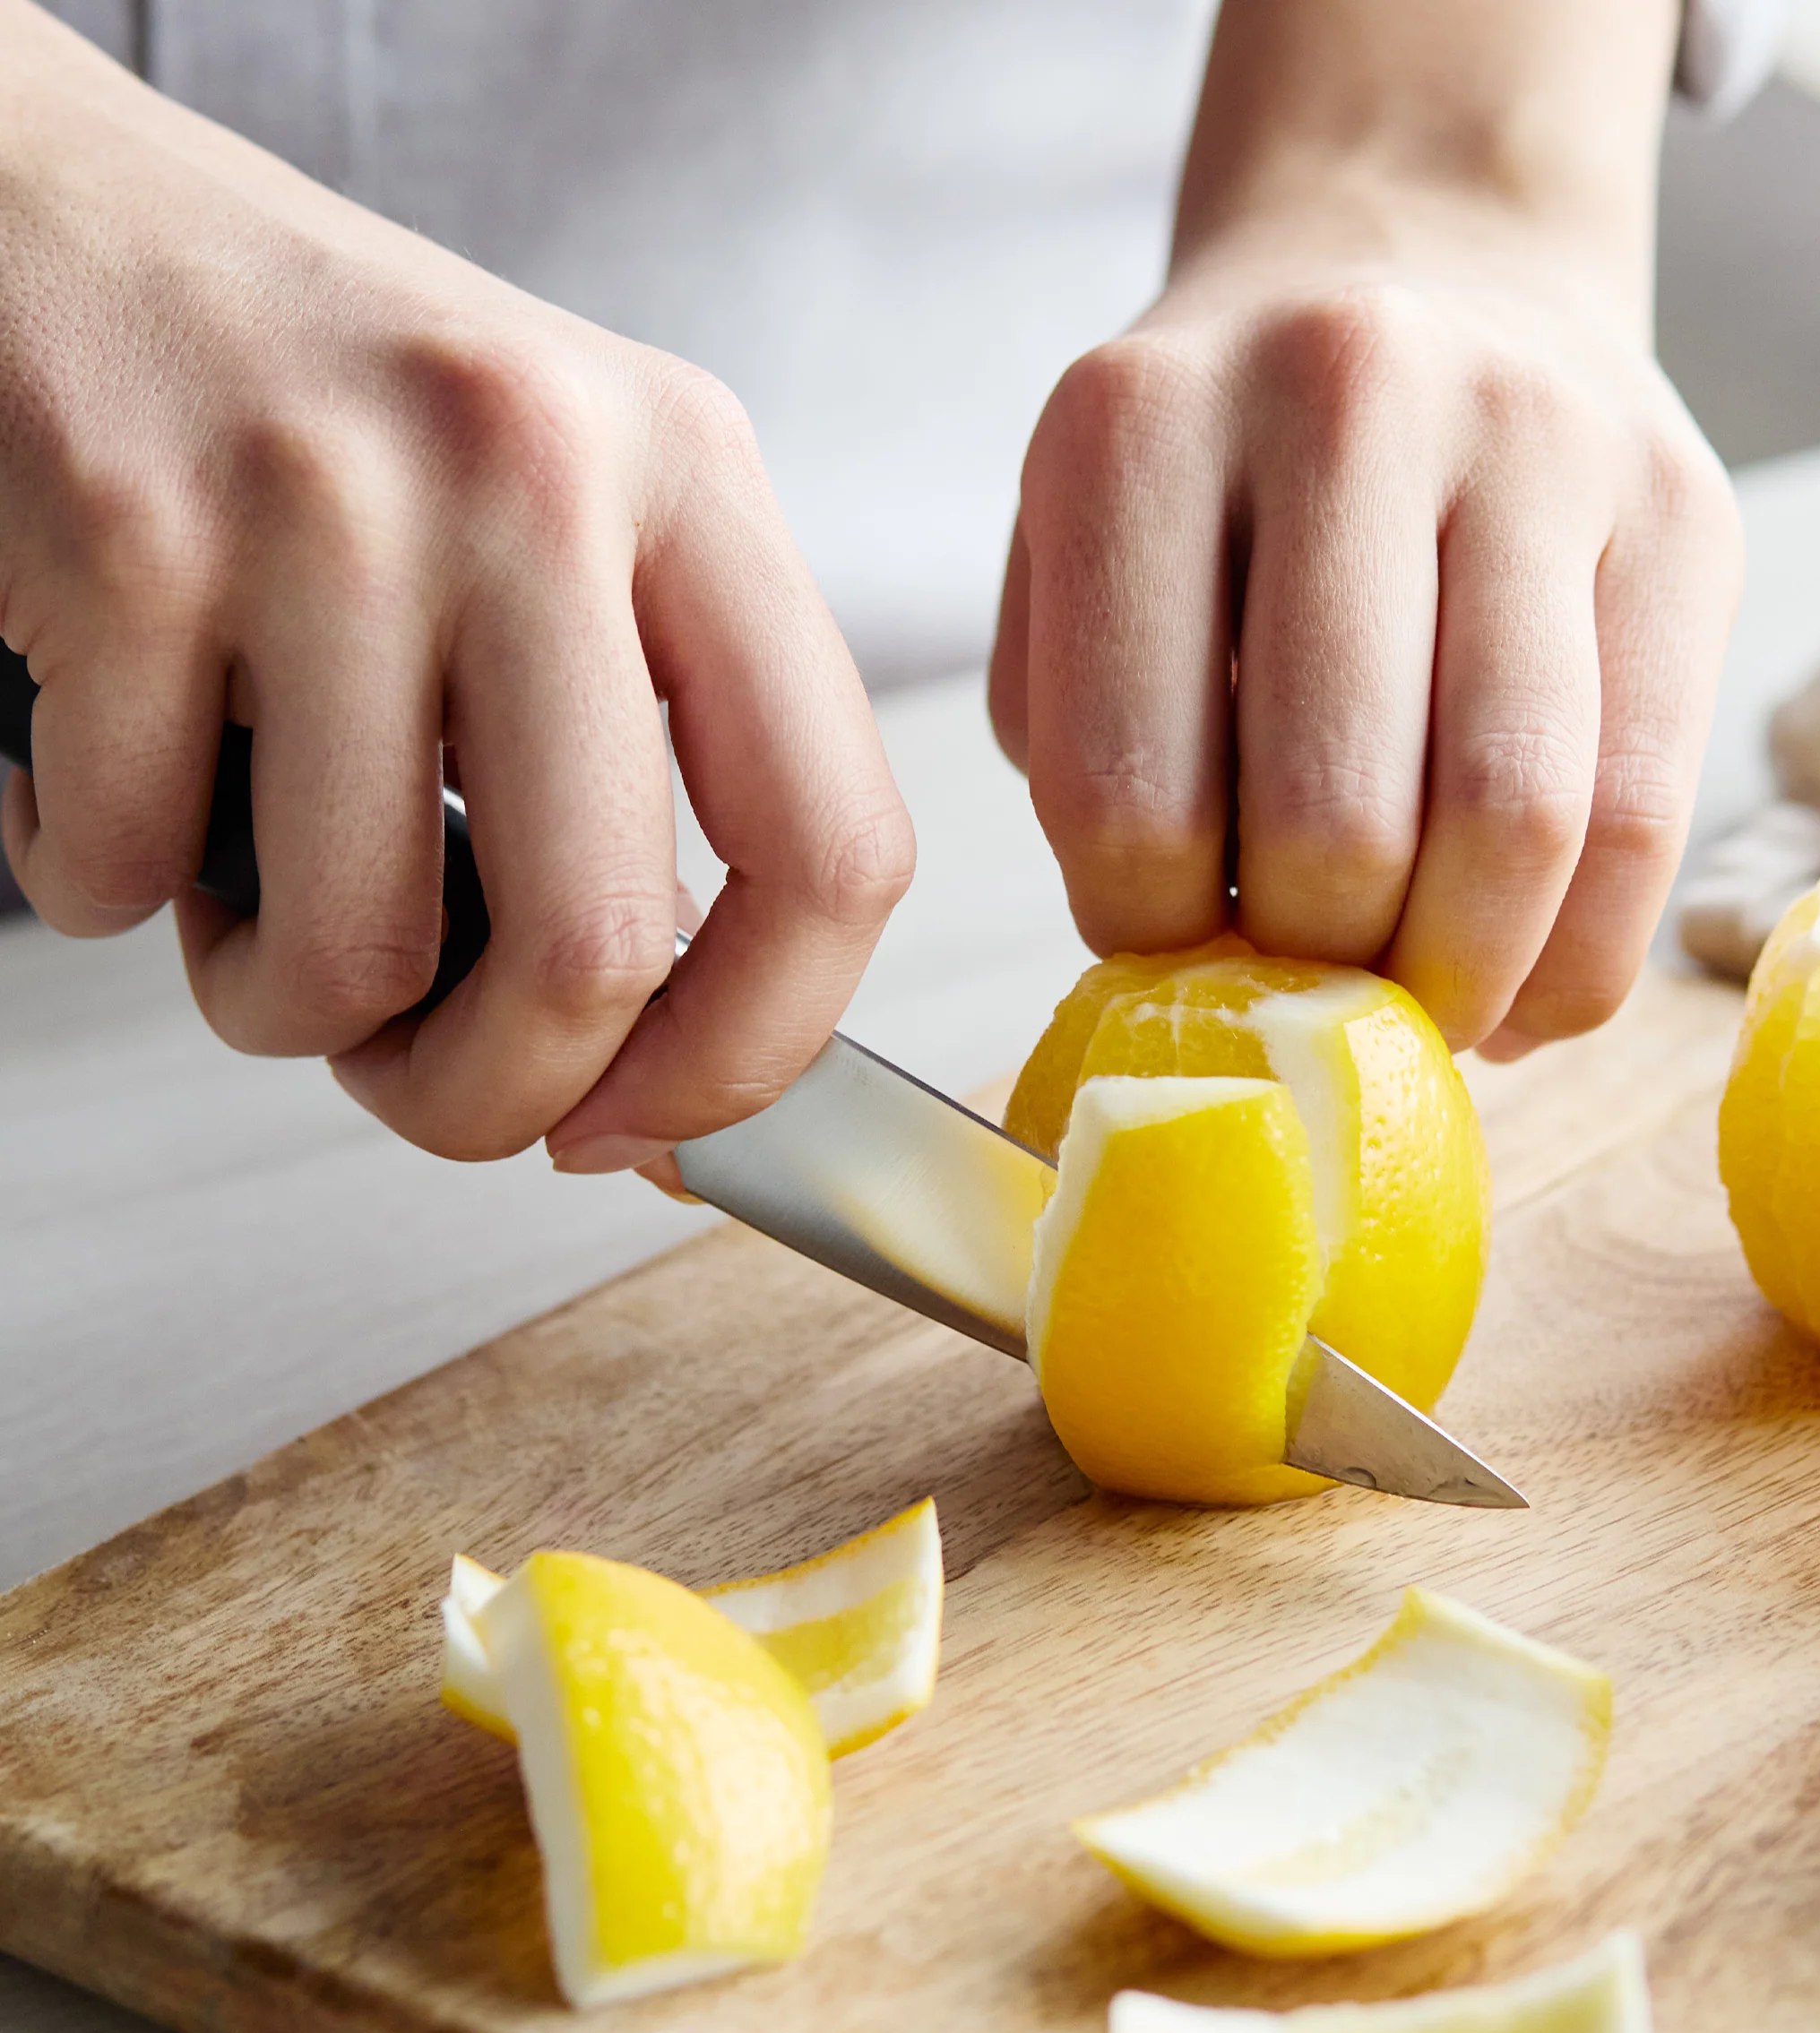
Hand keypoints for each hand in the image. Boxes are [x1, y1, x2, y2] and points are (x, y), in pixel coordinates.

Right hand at [0, 4, 911, 1165]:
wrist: (52, 216)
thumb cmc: (335, 421)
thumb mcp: (569, 526)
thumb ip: (654, 757)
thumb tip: (666, 1060)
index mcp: (695, 485)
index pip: (835, 849)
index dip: (752, 1051)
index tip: (655, 1122)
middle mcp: (538, 473)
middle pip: (597, 949)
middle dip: (496, 1097)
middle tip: (427, 1079)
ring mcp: (330, 498)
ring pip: (351, 953)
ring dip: (285, 1004)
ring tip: (253, 894)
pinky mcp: (124, 530)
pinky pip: (134, 870)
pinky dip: (112, 883)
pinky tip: (122, 771)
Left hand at [989, 0, 1740, 1057]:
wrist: (1426, 255)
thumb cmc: (1224, 478)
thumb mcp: (1083, 572)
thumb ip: (1092, 753)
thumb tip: (1199, 980)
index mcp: (1137, 432)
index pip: (1125, 800)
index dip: (1150, 939)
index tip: (1179, 956)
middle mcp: (1344, 395)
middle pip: (1337, 823)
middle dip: (1320, 973)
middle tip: (1313, 998)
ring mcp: (1540, 438)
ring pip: (1518, 825)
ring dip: (1460, 983)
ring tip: (1419, 1005)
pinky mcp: (1689, 509)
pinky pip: (1648, 819)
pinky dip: (1575, 961)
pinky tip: (1519, 984)